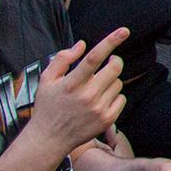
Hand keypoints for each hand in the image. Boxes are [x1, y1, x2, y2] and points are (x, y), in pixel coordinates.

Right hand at [28, 28, 128, 153]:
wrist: (49, 139)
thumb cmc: (47, 107)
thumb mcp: (46, 80)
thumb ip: (62, 59)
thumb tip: (82, 45)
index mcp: (72, 84)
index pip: (94, 58)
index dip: (110, 42)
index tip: (124, 31)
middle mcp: (87, 96)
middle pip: (115, 68)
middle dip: (114, 61)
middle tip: (107, 63)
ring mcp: (99, 109)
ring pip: (118, 83)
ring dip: (111, 81)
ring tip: (95, 88)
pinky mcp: (107, 119)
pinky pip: (122, 98)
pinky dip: (114, 96)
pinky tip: (100, 101)